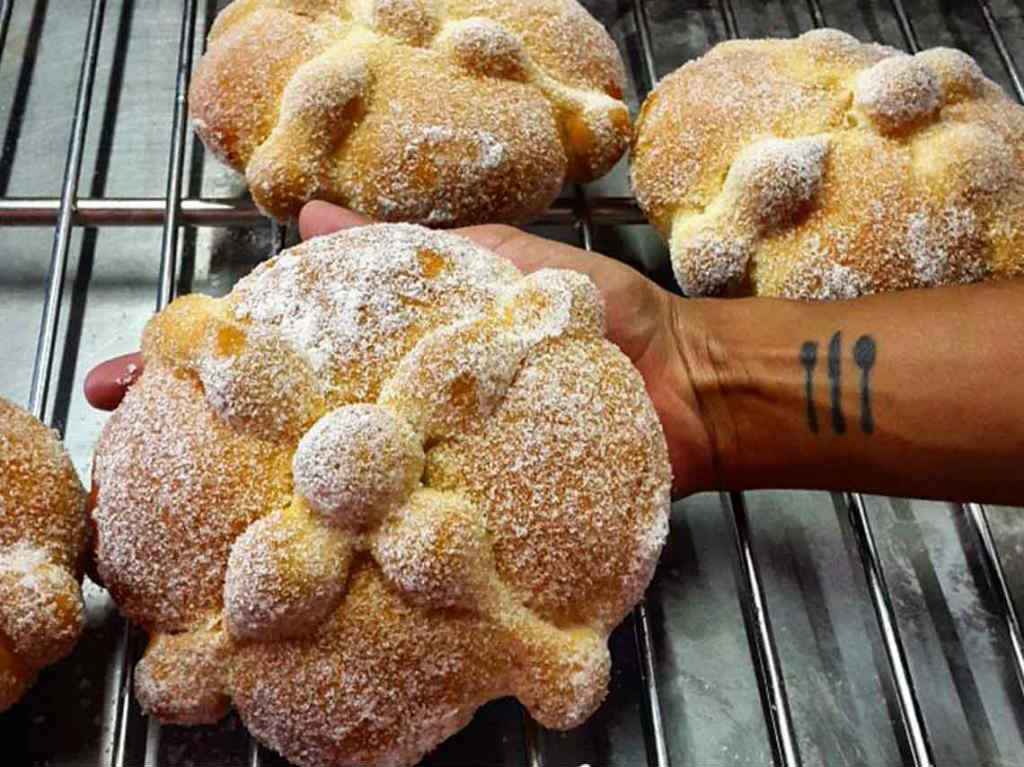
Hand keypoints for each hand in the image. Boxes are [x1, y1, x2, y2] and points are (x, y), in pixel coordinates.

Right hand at [85, 201, 715, 497]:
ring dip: (254, 502)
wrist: (679, 386)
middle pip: (289, 431)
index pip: (286, 357)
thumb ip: (416, 252)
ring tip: (179, 514)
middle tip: (128, 444)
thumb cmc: (595, 316)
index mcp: (396, 359)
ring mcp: (428, 476)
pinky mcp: (467, 519)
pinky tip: (295, 561)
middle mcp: (400, 422)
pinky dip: (353, 548)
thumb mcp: (501, 262)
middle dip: (201, 438)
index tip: (137, 373)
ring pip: (332, 492)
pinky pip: (403, 535)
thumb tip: (313, 216)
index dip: (207, 363)